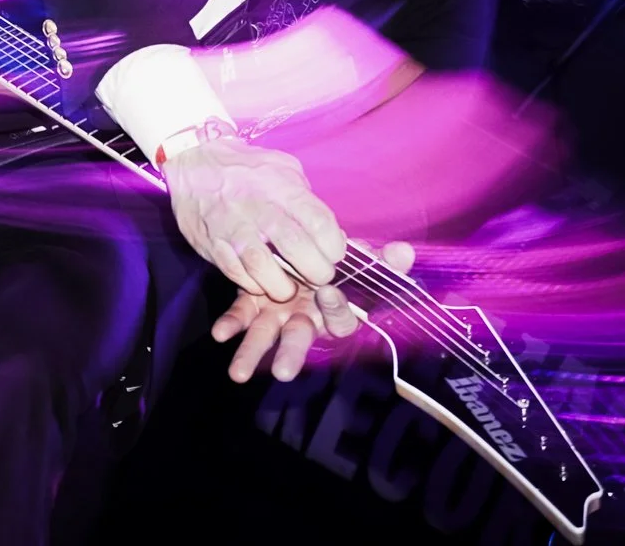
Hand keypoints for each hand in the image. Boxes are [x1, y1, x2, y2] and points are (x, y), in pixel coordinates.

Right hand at [161, 136, 345, 301]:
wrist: (193, 165)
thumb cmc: (245, 169)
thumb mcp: (283, 168)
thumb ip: (306, 198)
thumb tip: (331, 233)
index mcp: (282, 188)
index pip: (321, 224)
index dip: (334, 247)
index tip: (332, 253)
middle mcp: (259, 208)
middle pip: (298, 249)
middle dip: (316, 272)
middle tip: (317, 275)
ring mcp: (234, 228)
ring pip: (265, 268)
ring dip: (283, 286)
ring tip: (288, 286)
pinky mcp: (213, 245)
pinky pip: (238, 275)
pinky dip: (254, 285)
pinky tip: (261, 280)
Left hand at [212, 241, 413, 381]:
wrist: (301, 250)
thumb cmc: (338, 266)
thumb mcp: (360, 261)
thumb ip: (381, 261)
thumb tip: (404, 252)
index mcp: (333, 311)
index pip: (340, 319)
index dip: (337, 308)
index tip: (329, 293)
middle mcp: (305, 318)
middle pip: (300, 339)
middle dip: (291, 354)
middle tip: (283, 372)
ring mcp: (277, 314)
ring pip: (265, 336)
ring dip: (252, 353)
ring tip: (237, 374)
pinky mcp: (253, 303)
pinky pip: (241, 316)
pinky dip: (230, 324)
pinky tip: (220, 333)